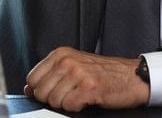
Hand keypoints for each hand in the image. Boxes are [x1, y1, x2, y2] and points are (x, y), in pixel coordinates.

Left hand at [24, 46, 148, 111]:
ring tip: (79, 96)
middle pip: (41, 91)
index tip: (53, 92)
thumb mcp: (73, 66)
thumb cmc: (103, 73)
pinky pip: (69, 106)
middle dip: (52, 99)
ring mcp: (78, 73)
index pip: (32, 78)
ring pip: (53, 100)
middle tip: (69, 96)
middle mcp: (67, 61)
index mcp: (60, 54)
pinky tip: (87, 100)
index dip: (40, 90)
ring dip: (66, 104)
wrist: (133, 76)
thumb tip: (29, 89)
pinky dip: (77, 107)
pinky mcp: (89, 88)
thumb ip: (51, 75)